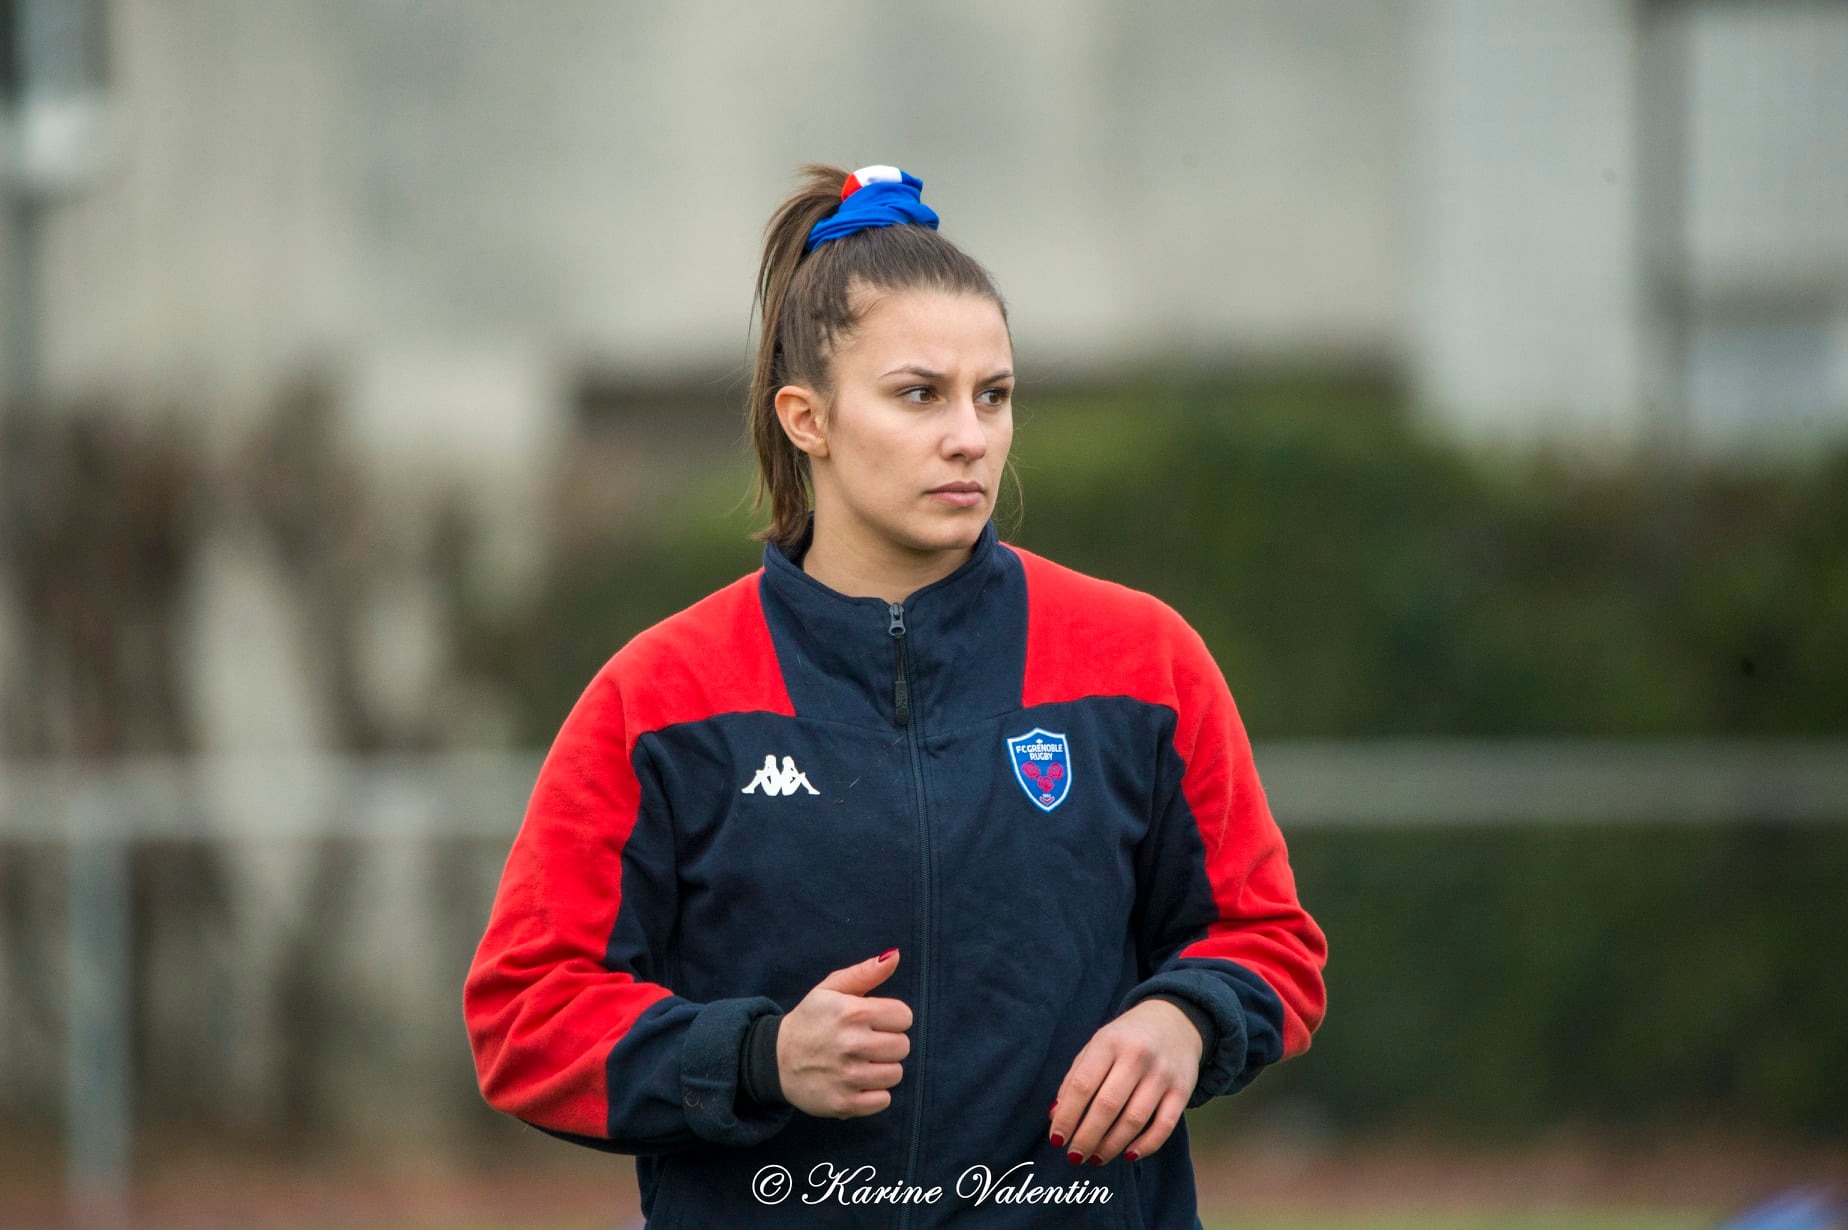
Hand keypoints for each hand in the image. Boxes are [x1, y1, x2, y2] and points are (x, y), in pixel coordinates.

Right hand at [776, 948, 911, 1118]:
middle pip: (903, 1046)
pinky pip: (883, 1100)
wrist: (775, 1059)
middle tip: (864, 1043)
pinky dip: (873, 1094)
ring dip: (881, 1069)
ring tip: (859, 1062)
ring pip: (895, 1073)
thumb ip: (865, 972)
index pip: (904, 1016)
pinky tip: (856, 1082)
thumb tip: (895, 955)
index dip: (890, 1018)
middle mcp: (852, 1044)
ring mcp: (848, 1077)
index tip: (873, 1021)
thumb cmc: (810, 1020)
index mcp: (852, 1012)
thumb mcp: (831, 989)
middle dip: (887, 1043)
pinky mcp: (844, 1104)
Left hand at [1048, 998, 1201, 1165]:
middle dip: (1087, 1137)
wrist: (1174, 1021)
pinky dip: (1146, 1145)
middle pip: (1107, 1105)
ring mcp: (1162, 1073)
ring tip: (1096, 1158)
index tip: (1056, 1140)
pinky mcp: (1183, 1089)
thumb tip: (1056, 1117)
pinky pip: (1164, 1125)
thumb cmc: (1125, 1039)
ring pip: (1134, 1119)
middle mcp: (1136, 1056)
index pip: (1082, 1085)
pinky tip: (1128, 1155)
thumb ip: (1075, 1078)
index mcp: (1108, 1042)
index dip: (1067, 1116)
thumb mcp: (1097, 1046)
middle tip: (1075, 1156)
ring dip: (1111, 1145)